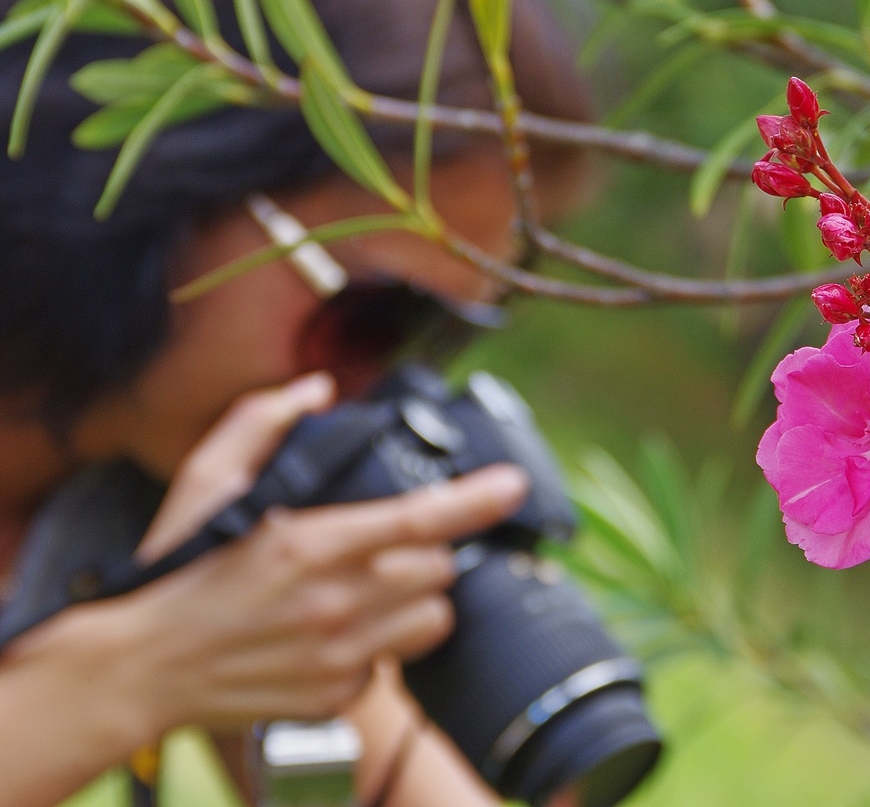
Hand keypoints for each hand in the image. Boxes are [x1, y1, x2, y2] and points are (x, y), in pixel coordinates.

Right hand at [108, 373, 527, 730]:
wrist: (140, 668)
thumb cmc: (176, 570)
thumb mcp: (204, 482)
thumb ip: (262, 424)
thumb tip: (315, 390)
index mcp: (307, 544)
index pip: (417, 519)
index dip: (475, 501)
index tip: (511, 486)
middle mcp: (332, 604)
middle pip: (438, 568)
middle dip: (426, 550)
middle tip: (386, 545)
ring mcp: (338, 657)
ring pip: (432, 618)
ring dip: (416, 598)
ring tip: (372, 588)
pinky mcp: (336, 696)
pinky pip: (393, 662)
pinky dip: (380, 643)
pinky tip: (338, 631)